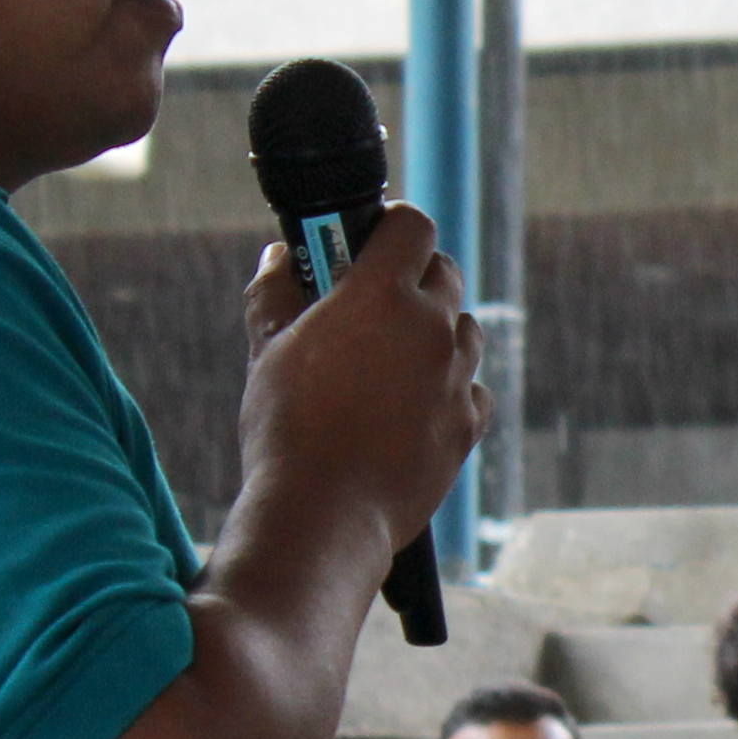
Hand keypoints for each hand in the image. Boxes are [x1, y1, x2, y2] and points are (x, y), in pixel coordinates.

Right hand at [238, 205, 486, 553]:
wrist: (324, 514)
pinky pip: (471, 386)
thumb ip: (275, 292)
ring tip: (391, 358)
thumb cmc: (286, 428)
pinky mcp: (469, 424)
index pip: (412, 225)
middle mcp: (432, 327)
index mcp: (382, 294)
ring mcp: (457, 377)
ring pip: (464, 329)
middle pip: (444, 272)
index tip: (373, 237)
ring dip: (436, 331)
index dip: (392, 225)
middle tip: (375, 299)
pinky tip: (411, 406)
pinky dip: (449, 387)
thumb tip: (278, 257)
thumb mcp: (266, 349)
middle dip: (414, 275)